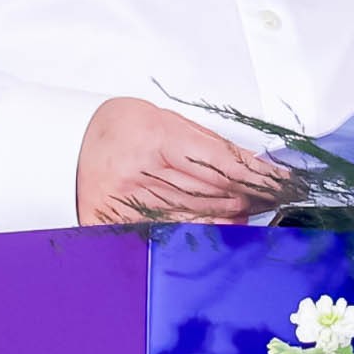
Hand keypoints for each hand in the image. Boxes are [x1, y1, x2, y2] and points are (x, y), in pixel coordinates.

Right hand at [74, 97, 300, 225]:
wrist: (67, 151)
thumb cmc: (120, 131)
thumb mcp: (163, 121)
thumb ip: (207, 144)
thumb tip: (252, 166)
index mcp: (153, 136)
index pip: (220, 161)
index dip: (258, 174)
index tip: (286, 181)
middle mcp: (140, 172)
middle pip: (215, 191)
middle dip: (251, 194)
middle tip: (276, 195)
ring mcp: (129, 203)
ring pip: (201, 214)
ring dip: (234, 213)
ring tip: (252, 207)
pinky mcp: (122, 226)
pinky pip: (177, 232)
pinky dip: (206, 228)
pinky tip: (224, 223)